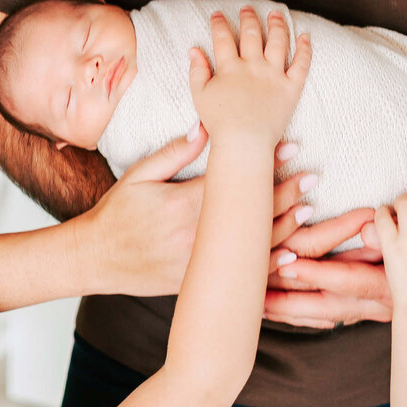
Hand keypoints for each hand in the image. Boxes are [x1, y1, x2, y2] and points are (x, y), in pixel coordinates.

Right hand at [83, 131, 314, 295]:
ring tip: (307, 210)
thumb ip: (176, 153)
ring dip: (283, 227)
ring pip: (250, 245)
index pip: (234, 181)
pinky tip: (290, 257)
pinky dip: (266, 267)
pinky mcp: (196, 280)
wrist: (94, 259)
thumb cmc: (116, 214)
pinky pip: (238, 274)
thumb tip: (206, 126)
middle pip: (249, 213)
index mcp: (183, 204)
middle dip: (284, 194)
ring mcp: (198, 262)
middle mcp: (196, 235)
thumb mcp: (140, 175)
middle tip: (311, 178)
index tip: (289, 148)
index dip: (265, 164)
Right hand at [188, 8, 310, 148]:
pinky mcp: (291, 88)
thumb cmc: (219, 123)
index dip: (219, 23)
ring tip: (275, 14)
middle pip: (251, 34)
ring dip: (277, 24)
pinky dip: (305, 48)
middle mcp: (253, 66)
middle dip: (248, 18)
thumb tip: (193, 49)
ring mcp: (274, 75)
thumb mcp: (200, 95)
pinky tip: (305, 36)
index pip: (223, 38)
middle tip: (246, 9)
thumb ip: (197, 70)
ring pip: (278, 41)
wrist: (244, 144)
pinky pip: (301, 64)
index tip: (218, 14)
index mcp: (230, 67)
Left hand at [265, 208, 389, 327]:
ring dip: (289, 312)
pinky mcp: (359, 311)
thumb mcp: (406, 236)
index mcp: (387, 285)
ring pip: (321, 317)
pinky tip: (274, 311)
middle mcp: (375, 304)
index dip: (317, 273)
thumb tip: (367, 229)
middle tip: (259, 294)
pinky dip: (297, 315)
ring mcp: (367, 311)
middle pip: (326, 308)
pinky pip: (323, 319)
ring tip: (257, 306)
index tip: (288, 264)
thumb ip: (385, 233)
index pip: (347, 280)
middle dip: (290, 302)